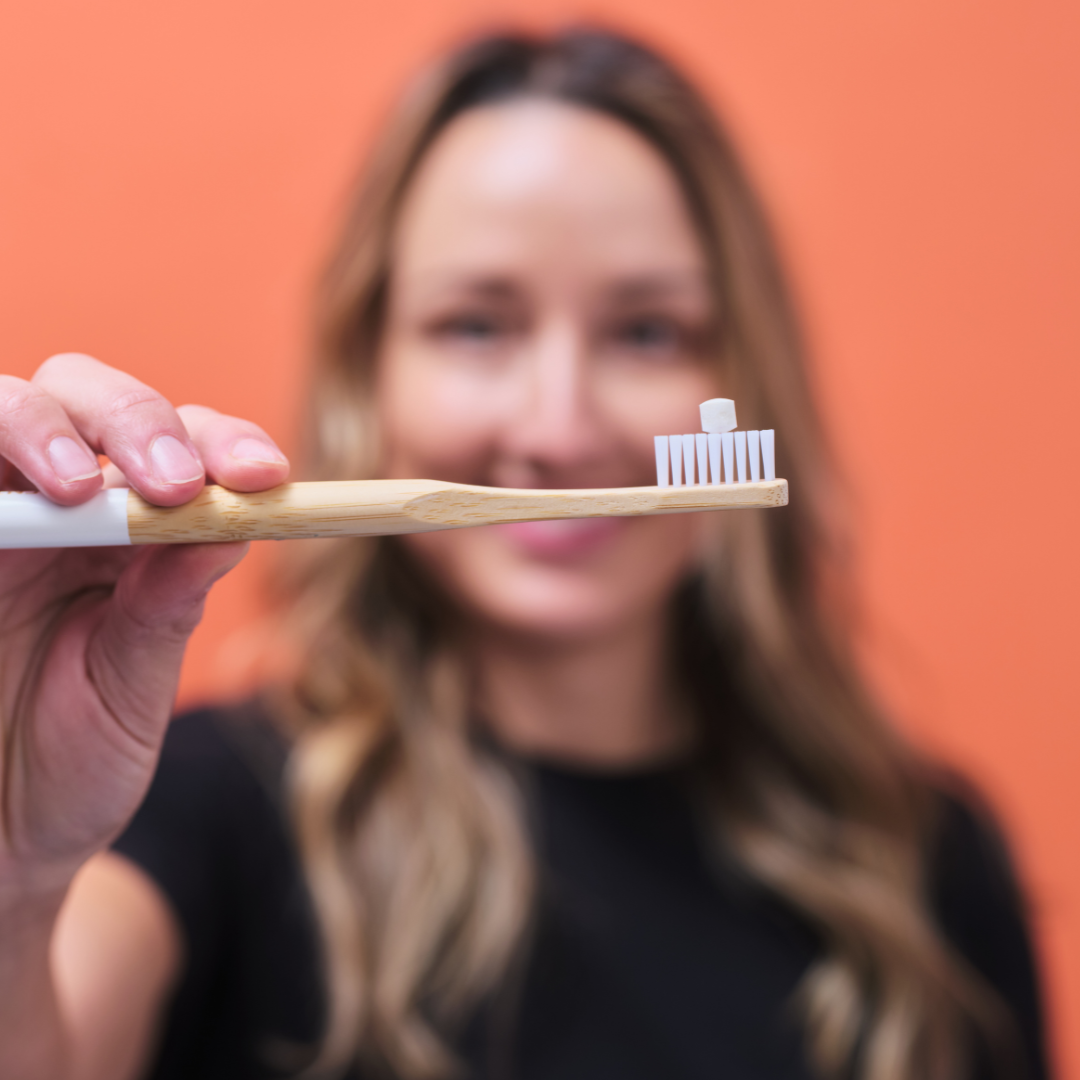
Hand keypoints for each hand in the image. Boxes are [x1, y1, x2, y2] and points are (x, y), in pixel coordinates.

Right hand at [0, 353, 289, 898]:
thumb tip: (233, 522)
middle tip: (172, 483)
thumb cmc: (72, 762)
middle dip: (135, 421)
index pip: (182, 447)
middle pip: (87, 398)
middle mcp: (57, 508)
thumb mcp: (131, 687)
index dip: (223, 443)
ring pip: (6, 407)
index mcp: (131, 533)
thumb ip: (167, 605)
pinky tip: (18, 500)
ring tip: (71, 488)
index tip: (265, 478)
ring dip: (44, 427)